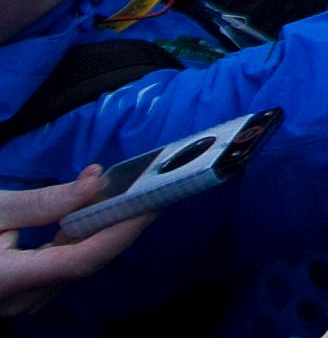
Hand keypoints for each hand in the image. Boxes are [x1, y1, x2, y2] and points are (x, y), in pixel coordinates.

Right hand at [0, 170, 157, 317]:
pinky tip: (101, 213)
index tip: (153, 201)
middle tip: (156, 189)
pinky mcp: (21, 293)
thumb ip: (44, 201)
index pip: (82, 260)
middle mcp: (19, 301)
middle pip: (85, 263)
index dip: (122, 231)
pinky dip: (84, 238)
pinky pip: (62, 266)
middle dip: (123, 226)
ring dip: (107, 231)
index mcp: (7, 281)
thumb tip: (96, 180)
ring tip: (137, 196)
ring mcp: (20, 301)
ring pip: (77, 266)